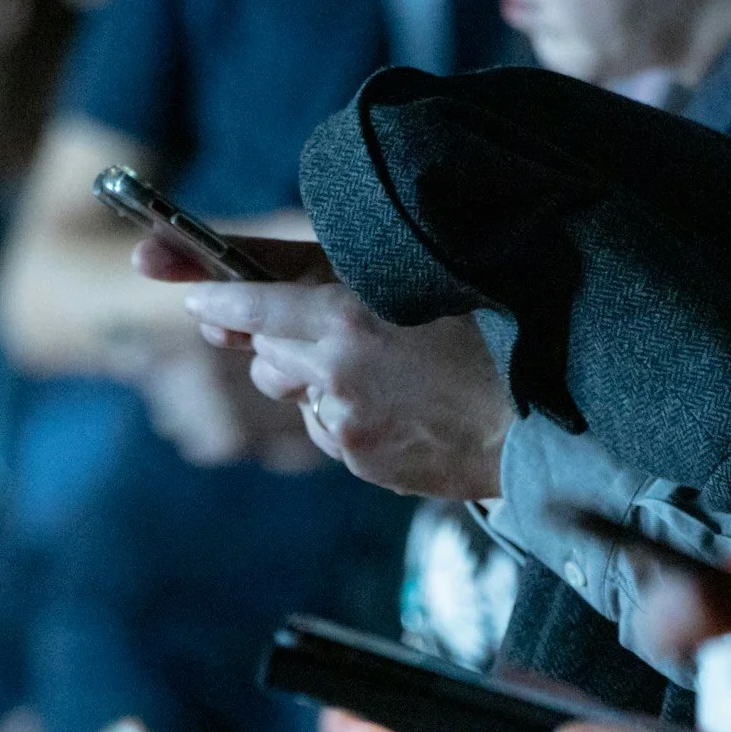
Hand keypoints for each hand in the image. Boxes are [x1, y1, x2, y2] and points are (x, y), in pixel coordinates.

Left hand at [144, 237, 514, 500]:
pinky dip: (346, 412)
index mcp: (347, 317)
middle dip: (271, 332)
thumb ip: (333, 270)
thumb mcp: (416, 277)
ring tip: (372, 363)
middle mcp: (336, 373)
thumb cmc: (491, 334)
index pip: (251, 301)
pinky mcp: (363, 461)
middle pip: (264, 349)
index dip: (215, 295)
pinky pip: (328, 428)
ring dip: (310, 375)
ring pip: (293, 392)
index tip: (189, 291)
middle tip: (308, 319)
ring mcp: (346, 424)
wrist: (541, 424)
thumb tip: (265, 277)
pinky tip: (396, 402)